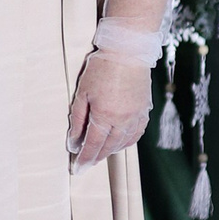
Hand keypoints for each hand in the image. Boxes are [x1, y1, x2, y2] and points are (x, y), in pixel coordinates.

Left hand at [67, 48, 152, 167]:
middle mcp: (122, 120)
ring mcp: (136, 116)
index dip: (84, 159)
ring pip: (123, 143)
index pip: (92, 145)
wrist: (128, 51)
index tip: (77, 169)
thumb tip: (74, 141)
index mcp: (104, 116)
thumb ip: (78, 119)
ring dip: (110, 151)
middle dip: (96, 157)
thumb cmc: (102, 67)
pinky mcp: (144, 110)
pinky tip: (119, 142)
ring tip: (100, 153)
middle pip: (108, 147)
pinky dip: (126, 142)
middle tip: (87, 163)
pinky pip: (136, 134)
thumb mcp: (82, 92)